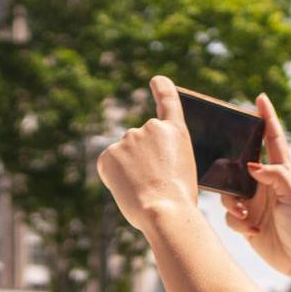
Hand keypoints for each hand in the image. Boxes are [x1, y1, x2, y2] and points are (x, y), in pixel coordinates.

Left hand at [96, 77, 201, 230]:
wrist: (166, 211)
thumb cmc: (178, 199)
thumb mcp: (181, 169)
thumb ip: (163, 156)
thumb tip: (139, 164)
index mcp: (176, 131)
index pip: (168, 100)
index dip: (162, 88)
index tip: (156, 80)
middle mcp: (151, 127)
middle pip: (140, 143)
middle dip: (141, 161)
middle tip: (153, 183)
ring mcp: (128, 138)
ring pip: (123, 156)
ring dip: (129, 170)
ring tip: (143, 189)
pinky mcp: (108, 153)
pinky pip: (109, 166)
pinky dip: (114, 178)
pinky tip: (127, 189)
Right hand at [222, 94, 290, 278]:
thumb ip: (276, 176)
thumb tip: (252, 165)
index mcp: (283, 173)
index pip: (273, 139)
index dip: (267, 118)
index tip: (260, 98)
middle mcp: (267, 184)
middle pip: (241, 164)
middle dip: (231, 168)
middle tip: (229, 173)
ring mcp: (256, 202)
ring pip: (229, 191)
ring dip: (232, 203)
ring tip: (246, 215)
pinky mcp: (248, 221)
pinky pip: (231, 215)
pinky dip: (237, 222)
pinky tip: (252, 230)